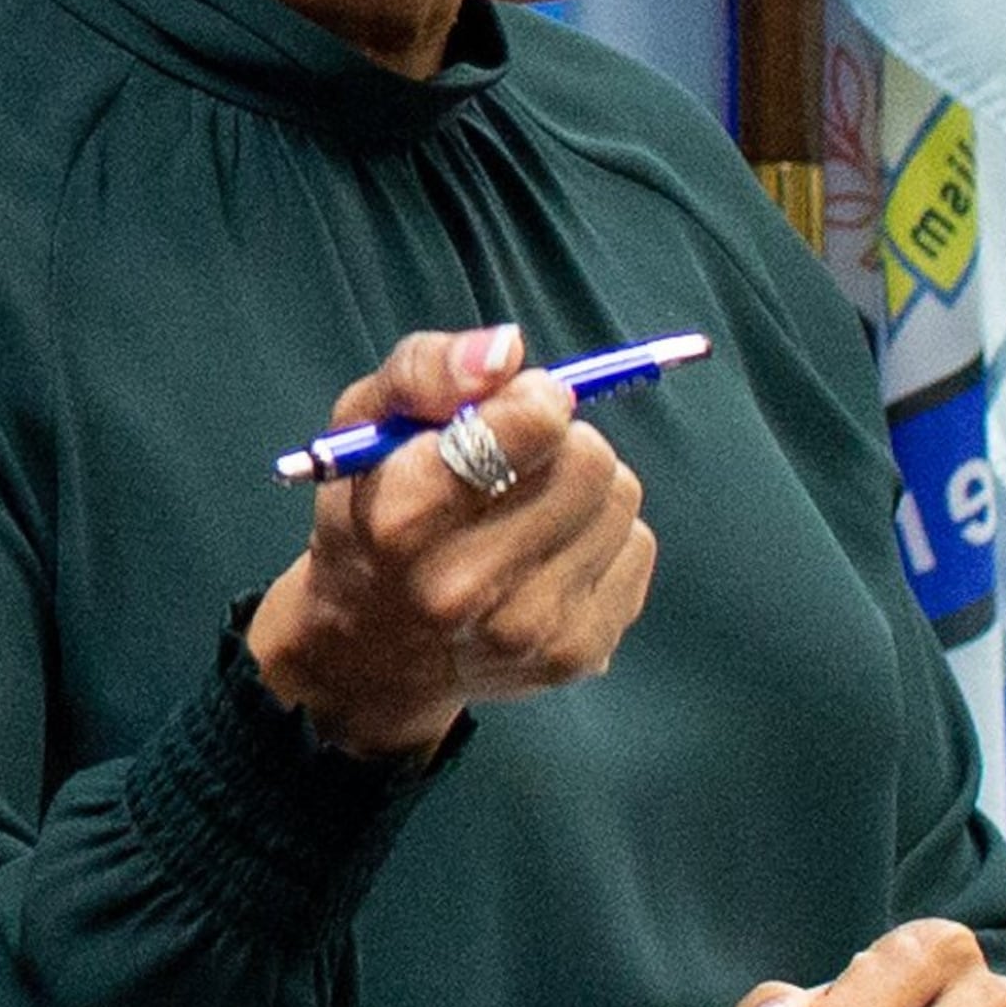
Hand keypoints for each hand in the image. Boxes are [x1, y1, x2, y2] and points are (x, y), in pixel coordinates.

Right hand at [244, 324, 658, 759]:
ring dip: (584, 488)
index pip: (532, 425)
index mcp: (402, 518)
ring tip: (529, 511)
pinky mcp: (580, 655)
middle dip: (560, 442)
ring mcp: (528, 632)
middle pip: (589, 458)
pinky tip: (549, 555)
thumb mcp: (367, 421)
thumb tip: (508, 351)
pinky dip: (602, 535)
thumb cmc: (377, 509)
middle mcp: (463, 588)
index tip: (518, 407)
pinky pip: (638, 545)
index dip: (534, 399)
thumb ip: (426, 369)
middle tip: (518, 463)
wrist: (378, 646)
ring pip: (621, 498)